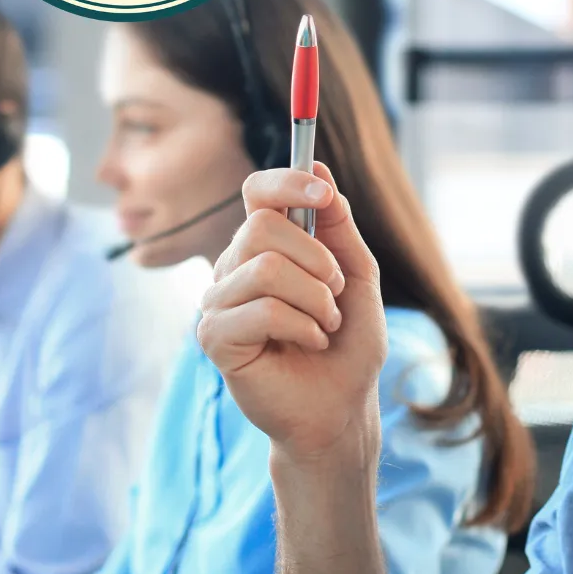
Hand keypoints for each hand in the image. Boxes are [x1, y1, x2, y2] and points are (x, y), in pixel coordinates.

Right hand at [198, 162, 388, 465]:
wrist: (342, 407)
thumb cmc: (349, 344)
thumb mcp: (358, 274)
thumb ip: (338, 225)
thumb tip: (316, 166)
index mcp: (266, 246)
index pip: (258, 192)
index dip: (287, 183)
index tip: (323, 194)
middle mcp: (235, 267)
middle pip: (261, 227)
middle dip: (317, 260)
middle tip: (335, 293)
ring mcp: (219, 302)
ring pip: (265, 268)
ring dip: (316, 300)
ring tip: (326, 326)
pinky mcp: (215, 338)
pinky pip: (260, 310)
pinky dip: (301, 326)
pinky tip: (309, 343)